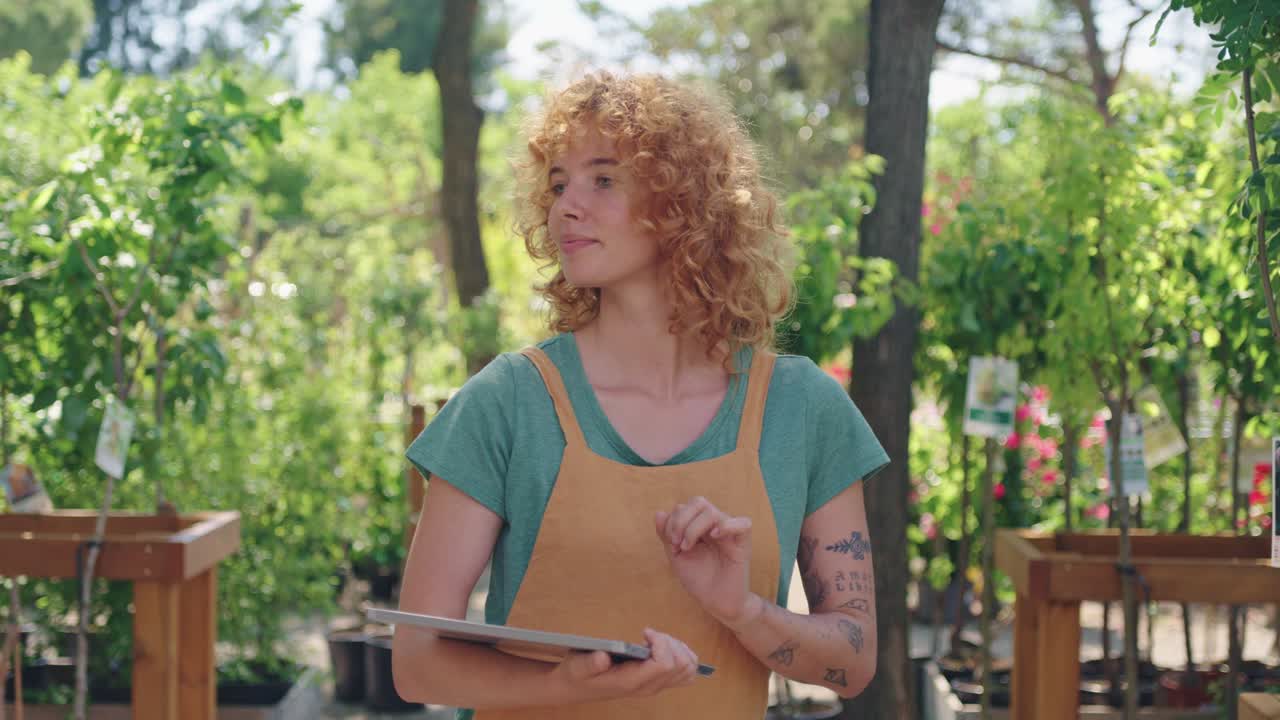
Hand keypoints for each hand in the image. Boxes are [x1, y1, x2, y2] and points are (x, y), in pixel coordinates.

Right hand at [548, 628, 698, 703]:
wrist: (578, 687)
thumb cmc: (579, 673)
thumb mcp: (577, 666)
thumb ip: (590, 663)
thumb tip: (602, 657)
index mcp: (632, 682)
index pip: (665, 665)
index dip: (662, 644)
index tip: (645, 632)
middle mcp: (649, 687)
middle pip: (681, 666)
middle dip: (671, 643)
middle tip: (650, 635)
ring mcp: (656, 687)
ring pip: (688, 670)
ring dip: (679, 648)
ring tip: (658, 640)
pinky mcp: (659, 683)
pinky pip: (686, 674)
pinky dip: (683, 657)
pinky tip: (665, 648)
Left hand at [654, 496, 759, 627]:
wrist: (715, 602)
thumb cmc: (699, 580)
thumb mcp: (677, 557)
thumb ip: (667, 536)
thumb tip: (659, 513)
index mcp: (699, 526)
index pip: (685, 507)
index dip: (673, 521)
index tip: (671, 544)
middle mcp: (714, 525)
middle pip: (699, 502)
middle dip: (681, 520)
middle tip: (677, 543)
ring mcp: (729, 533)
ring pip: (713, 512)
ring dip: (694, 528)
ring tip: (688, 547)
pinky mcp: (743, 544)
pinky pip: (743, 523)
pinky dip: (728, 525)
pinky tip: (714, 536)